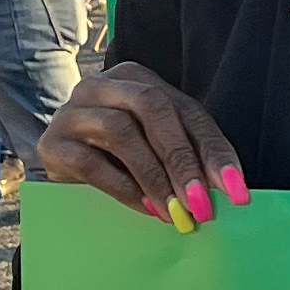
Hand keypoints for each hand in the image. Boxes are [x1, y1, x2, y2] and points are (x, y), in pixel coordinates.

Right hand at [36, 61, 249, 226]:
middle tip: (201, 202)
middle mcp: (102, 85)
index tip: (236, 191)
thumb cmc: (120, 157)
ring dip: (154, 176)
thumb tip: (231, 190)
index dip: (214, 151)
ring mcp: (72, 111)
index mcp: (137, 79)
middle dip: (182, 159)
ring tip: (174, 210)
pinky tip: (146, 208)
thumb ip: (192, 158)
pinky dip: (124, 189)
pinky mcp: (53, 143)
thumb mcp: (160, 149)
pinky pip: (91, 163)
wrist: (63, 169)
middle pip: (151, 109)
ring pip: (120, 131)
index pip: (186, 111)